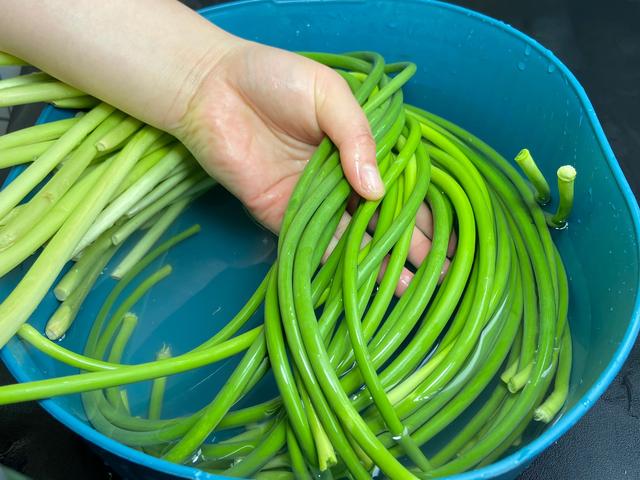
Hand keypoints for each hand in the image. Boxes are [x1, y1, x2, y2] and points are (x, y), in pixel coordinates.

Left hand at [174, 39, 454, 292]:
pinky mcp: (283, 216)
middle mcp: (340, 179)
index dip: (423, 211)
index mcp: (357, 147)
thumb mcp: (328, 94)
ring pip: (353, 238)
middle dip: (409, 244)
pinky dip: (337, 264)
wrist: (211, 90)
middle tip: (438, 273)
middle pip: (380, 217)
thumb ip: (357, 137)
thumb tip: (378, 190)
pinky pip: (314, 244)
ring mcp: (313, 201)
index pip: (399, 185)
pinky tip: (363, 283)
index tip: (447, 238)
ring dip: (380, 263)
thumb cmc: (274, 79)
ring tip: (412, 288)